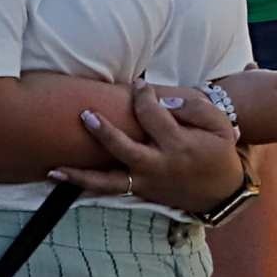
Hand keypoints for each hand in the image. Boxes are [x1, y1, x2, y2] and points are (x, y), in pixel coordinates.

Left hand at [56, 82, 246, 211]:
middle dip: (103, 132)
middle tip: (85, 115)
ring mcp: (147, 182)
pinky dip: (86, 186)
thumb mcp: (220, 126)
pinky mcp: (141, 192)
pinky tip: (63, 178)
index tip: (138, 84)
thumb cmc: (219, 152)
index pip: (152, 115)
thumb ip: (195, 108)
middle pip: (124, 149)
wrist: (221, 192)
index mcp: (179, 145)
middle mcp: (158, 165)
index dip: (143, 96)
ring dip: (81, 176)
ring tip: (54, 169)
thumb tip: (166, 100)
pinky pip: (110, 191)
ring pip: (109, 182)